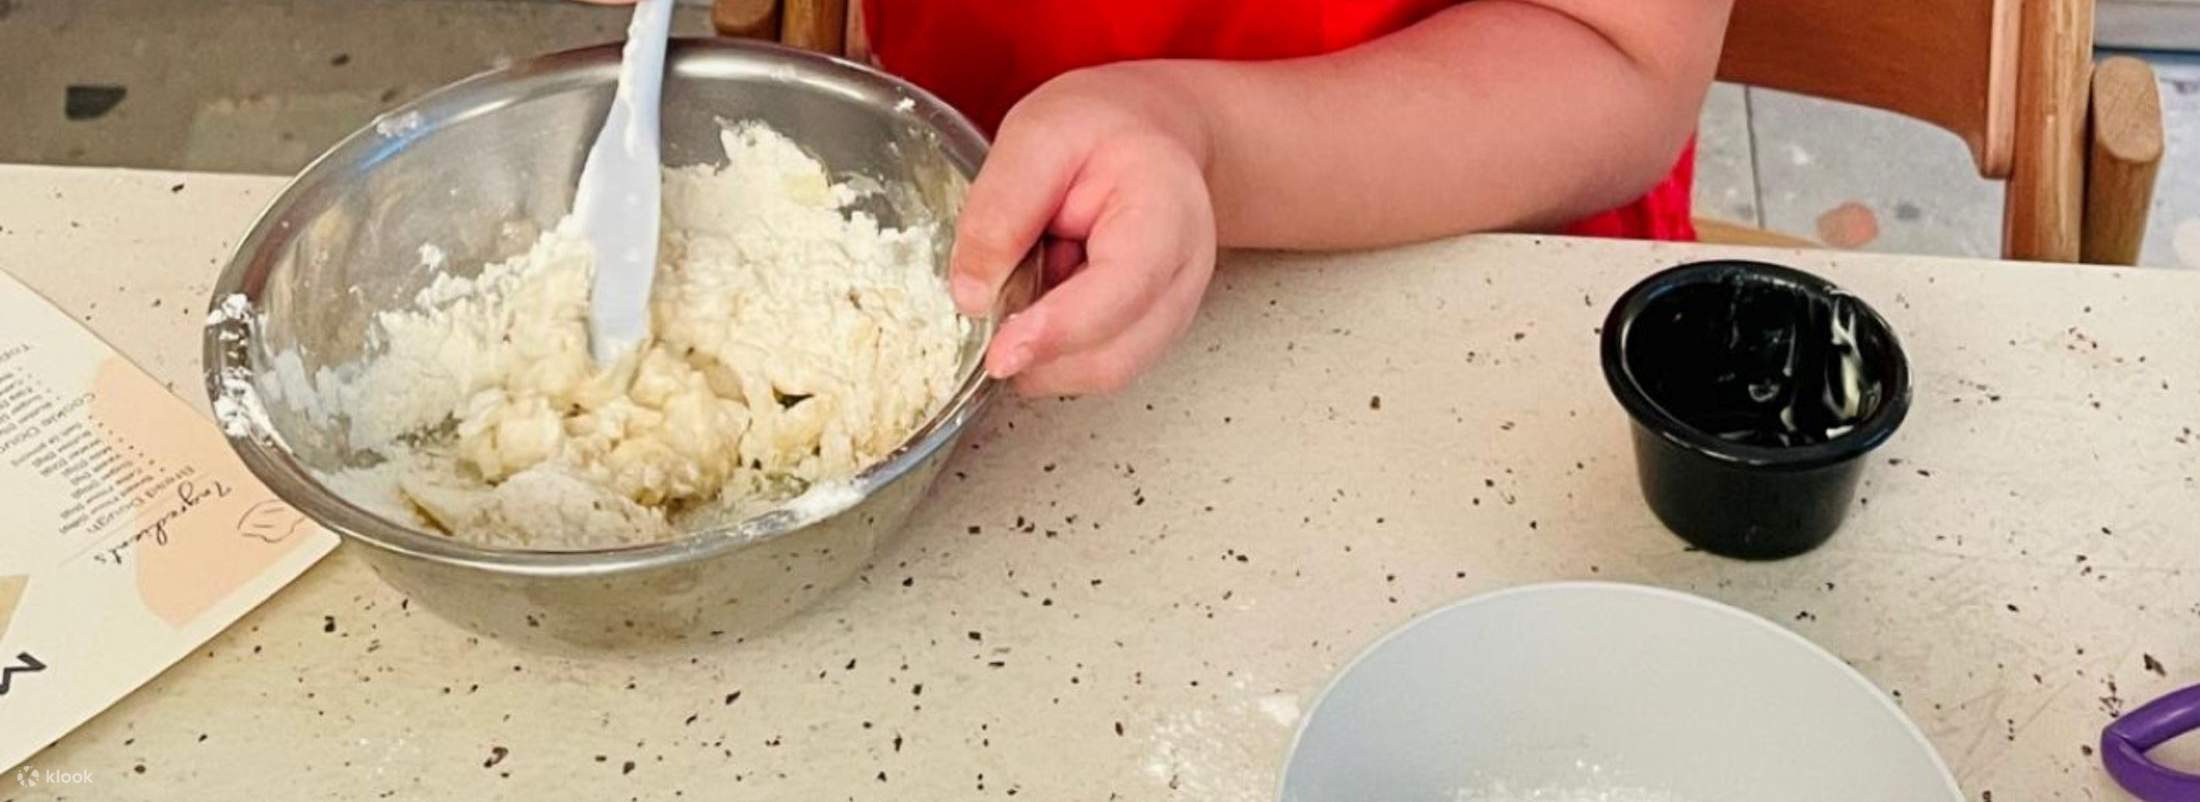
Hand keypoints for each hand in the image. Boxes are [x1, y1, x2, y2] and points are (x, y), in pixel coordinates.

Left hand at [949, 66, 1217, 396]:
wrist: (1147, 135)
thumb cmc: (1102, 129)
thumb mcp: (1037, 137)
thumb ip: (1002, 210)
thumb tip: (971, 296)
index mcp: (1167, 211)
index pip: (1121, 289)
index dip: (1058, 329)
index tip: (1000, 352)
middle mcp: (1182, 275)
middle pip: (1113, 356)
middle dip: (1039, 353)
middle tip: (990, 313)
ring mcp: (1171, 312)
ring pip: (1100, 372)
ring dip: (1043, 351)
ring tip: (1029, 281)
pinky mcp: (1147, 334)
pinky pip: (1092, 366)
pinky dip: (1053, 350)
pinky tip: (1045, 299)